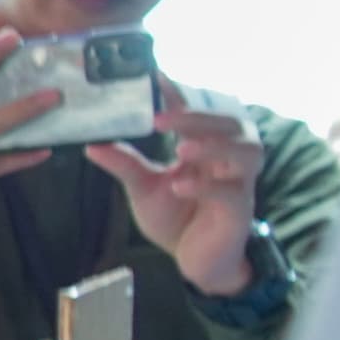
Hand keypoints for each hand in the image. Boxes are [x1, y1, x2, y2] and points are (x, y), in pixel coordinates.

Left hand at [89, 106, 261, 296]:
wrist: (197, 262)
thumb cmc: (177, 218)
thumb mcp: (144, 188)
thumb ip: (125, 165)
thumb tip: (92, 145)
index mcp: (204, 147)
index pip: (196, 113)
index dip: (179, 94)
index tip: (155, 76)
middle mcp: (226, 159)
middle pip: (231, 124)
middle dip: (199, 118)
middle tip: (163, 119)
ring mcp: (238, 183)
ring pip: (247, 151)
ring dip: (216, 146)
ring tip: (182, 150)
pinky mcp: (239, 211)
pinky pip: (232, 192)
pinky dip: (207, 186)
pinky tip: (181, 186)